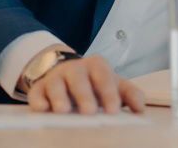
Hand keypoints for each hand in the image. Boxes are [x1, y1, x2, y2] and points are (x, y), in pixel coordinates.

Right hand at [24, 53, 144, 114]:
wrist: (67, 72)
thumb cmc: (95, 82)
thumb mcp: (114, 84)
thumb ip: (130, 94)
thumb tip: (141, 109)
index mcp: (96, 66)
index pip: (103, 77)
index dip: (109, 93)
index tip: (113, 110)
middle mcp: (75, 69)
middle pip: (79, 79)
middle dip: (84, 95)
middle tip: (89, 112)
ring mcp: (55, 78)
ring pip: (56, 85)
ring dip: (59, 98)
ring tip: (64, 111)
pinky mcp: (39, 89)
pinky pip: (36, 94)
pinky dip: (38, 101)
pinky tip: (42, 109)